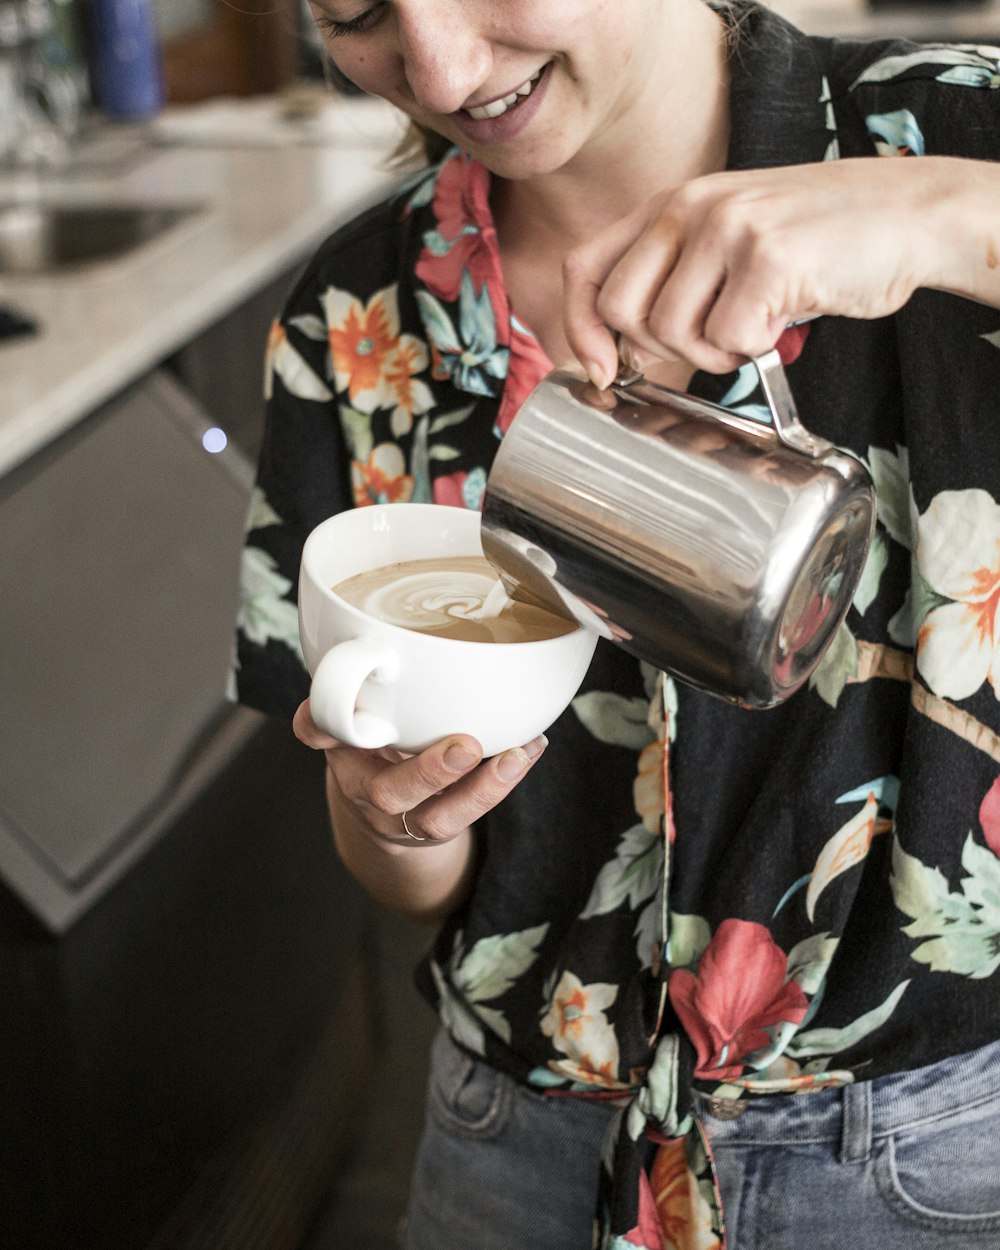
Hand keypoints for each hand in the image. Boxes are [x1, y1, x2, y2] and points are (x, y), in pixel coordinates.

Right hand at [293, 699, 547, 920]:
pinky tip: (532, 747)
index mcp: (341, 746)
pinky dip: (506, 780)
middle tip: (465, 748)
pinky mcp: (439, 825)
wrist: (387, 811)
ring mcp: (405, 815)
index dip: (323, 722)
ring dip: (482, 789)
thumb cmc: (378, 742)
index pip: (317, 731)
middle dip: (428, 772)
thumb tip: (378, 635)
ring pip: (436, 819)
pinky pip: (474, 812)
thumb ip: (367, 680)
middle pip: (387, 793)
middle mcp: (366, 786)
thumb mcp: (361, 711)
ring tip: (516, 757)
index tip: (336, 704)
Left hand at [563, 156, 959, 383]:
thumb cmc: (816, 241)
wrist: (907, 214)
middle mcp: (690, 206)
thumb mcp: (729, 241)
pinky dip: (754, 351)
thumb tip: (614, 355)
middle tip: (708, 343)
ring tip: (755, 327)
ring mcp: (728, 228)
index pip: (586, 268)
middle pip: (619, 311)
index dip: (580, 329)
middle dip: (656, 350)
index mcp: (672, 203)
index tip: (601, 370)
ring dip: (712, 353)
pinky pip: (728, 340)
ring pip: (670, 332)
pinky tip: (782, 324)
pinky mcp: (766, 258)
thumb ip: (674, 277)